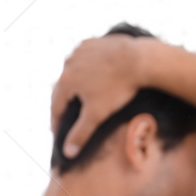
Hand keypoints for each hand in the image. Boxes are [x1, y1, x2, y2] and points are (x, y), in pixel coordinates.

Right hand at [48, 33, 157, 159]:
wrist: (140, 59)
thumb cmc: (118, 88)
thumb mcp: (97, 114)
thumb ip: (81, 134)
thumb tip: (68, 153)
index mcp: (65, 81)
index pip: (56, 107)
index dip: (56, 122)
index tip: (57, 132)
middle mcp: (68, 64)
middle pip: (61, 88)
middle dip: (63, 103)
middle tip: (65, 116)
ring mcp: (79, 51)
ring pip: (72, 72)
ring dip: (73, 83)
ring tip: (78, 95)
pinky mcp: (92, 42)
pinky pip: (83, 58)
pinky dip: (84, 68)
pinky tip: (91, 75)